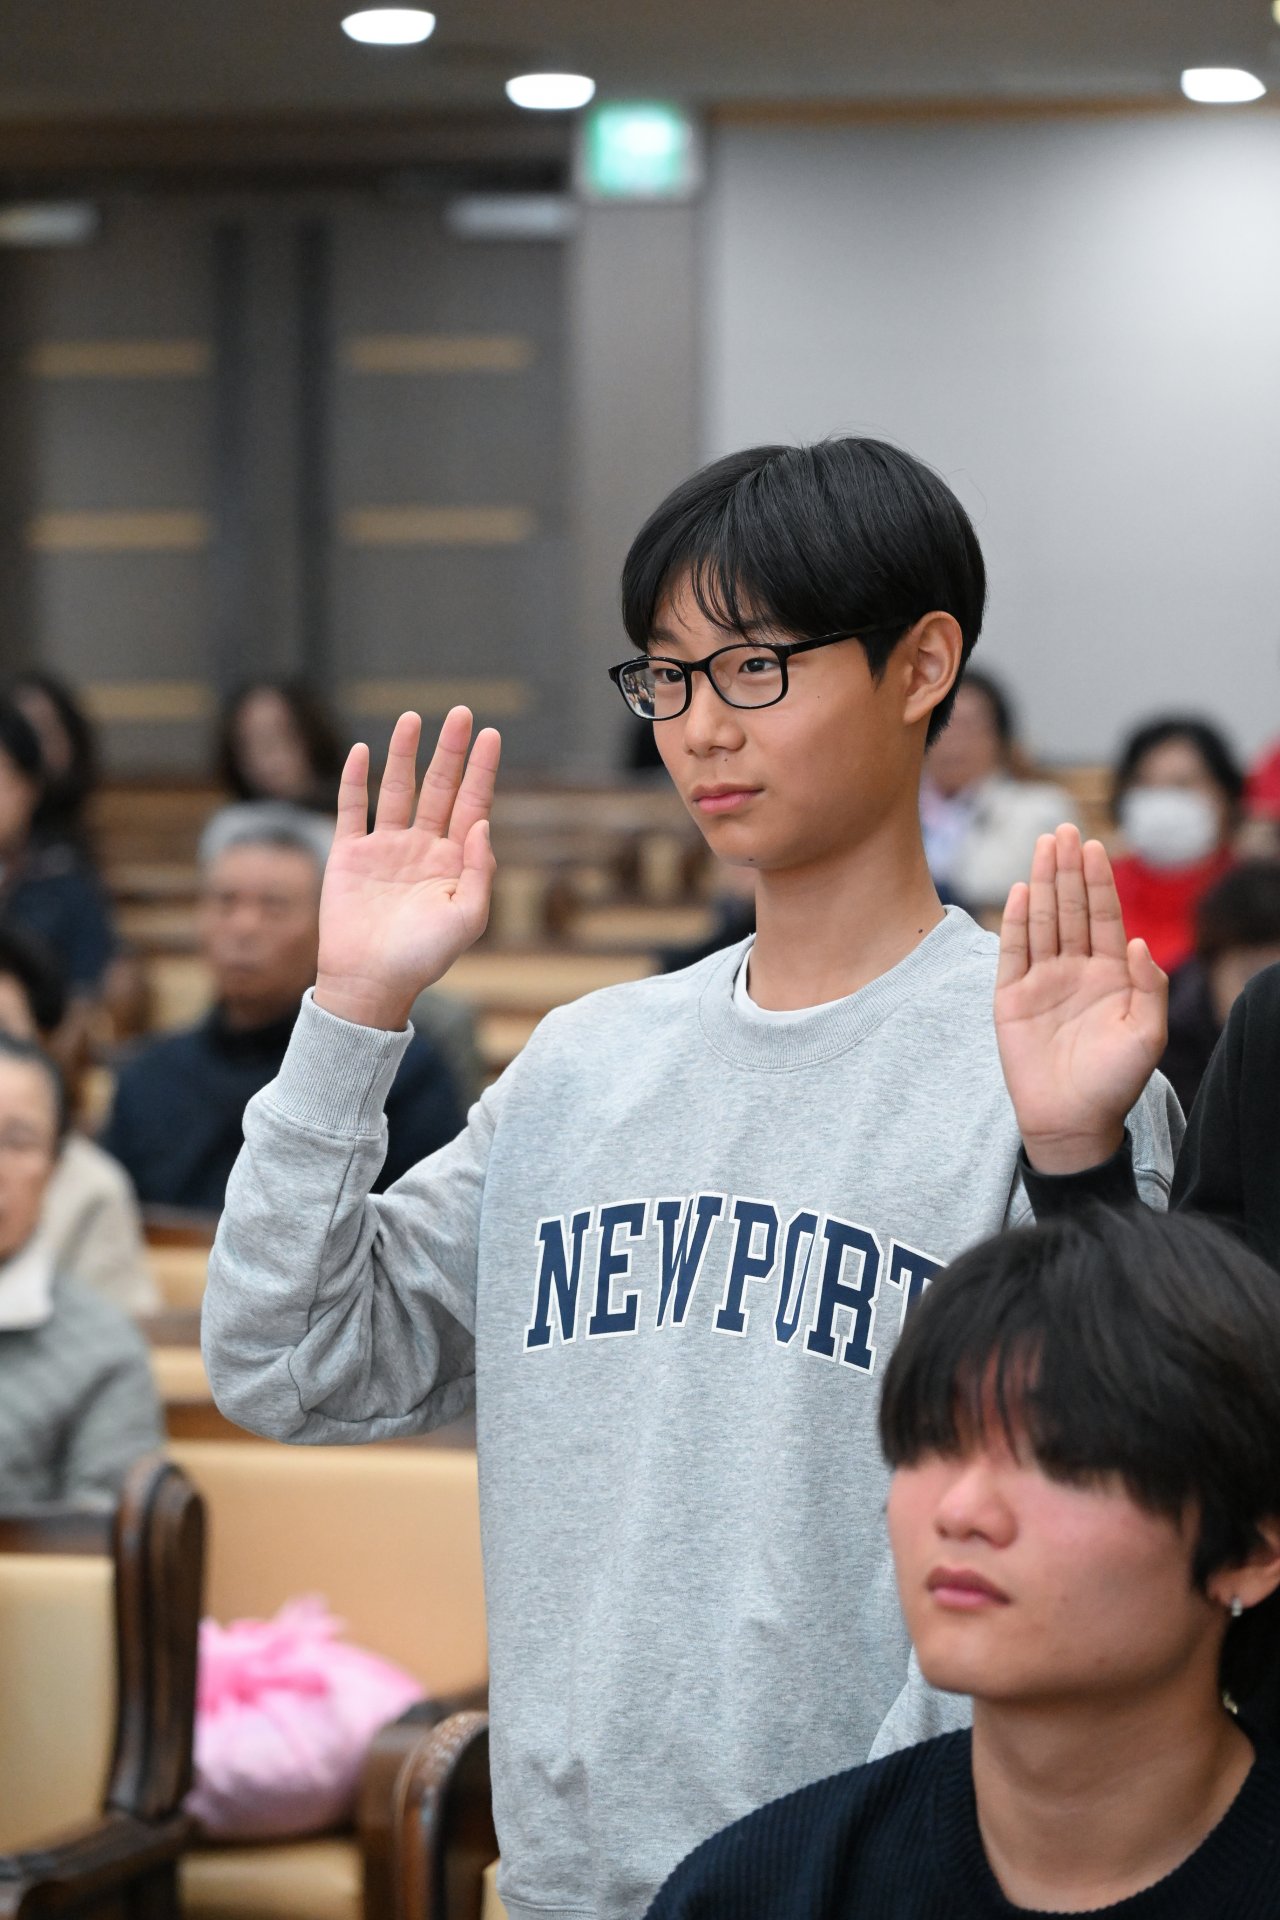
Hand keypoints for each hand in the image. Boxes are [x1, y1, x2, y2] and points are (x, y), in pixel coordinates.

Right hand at [314, 707, 500, 1028]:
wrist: (369, 982)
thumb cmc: (423, 958)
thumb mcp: (468, 918)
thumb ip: (480, 870)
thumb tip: (482, 822)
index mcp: (454, 862)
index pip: (472, 804)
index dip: (481, 770)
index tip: (490, 734)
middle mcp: (421, 848)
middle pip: (438, 788)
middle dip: (449, 751)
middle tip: (460, 712)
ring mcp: (384, 849)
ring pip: (396, 790)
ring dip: (404, 754)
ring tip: (412, 718)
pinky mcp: (349, 856)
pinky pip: (351, 810)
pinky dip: (354, 781)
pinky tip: (361, 752)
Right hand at [995, 824, 1167, 1173]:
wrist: (1072, 1122)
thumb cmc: (1114, 1083)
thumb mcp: (1147, 1035)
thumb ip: (1146, 985)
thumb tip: (1136, 941)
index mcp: (1109, 976)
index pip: (1102, 917)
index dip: (1098, 882)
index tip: (1094, 846)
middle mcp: (1074, 971)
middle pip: (1069, 910)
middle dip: (1067, 869)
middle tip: (1064, 829)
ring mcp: (1041, 982)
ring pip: (1041, 922)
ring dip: (1041, 883)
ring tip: (1042, 846)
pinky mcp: (1010, 999)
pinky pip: (1012, 953)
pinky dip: (1015, 923)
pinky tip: (1018, 892)